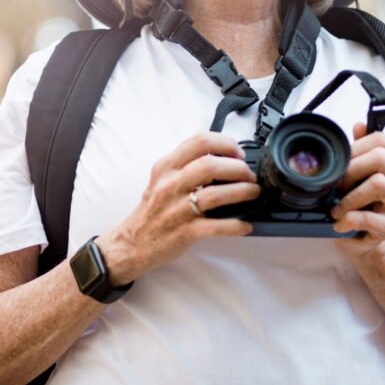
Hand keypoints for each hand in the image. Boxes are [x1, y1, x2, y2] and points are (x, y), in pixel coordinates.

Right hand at [97, 132, 259, 283]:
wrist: (131, 244)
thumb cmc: (152, 210)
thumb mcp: (162, 178)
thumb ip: (186, 165)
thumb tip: (223, 158)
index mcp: (167, 166)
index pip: (199, 141)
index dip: (225, 143)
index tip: (238, 152)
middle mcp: (171, 184)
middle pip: (211, 165)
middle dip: (238, 168)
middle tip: (249, 174)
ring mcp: (177, 208)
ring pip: (216, 194)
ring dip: (242, 192)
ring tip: (254, 192)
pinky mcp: (185, 231)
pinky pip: (216, 226)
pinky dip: (235, 225)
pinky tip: (245, 224)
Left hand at [332, 122, 384, 259]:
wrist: (361, 237)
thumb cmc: (358, 201)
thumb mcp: (356, 171)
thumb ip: (360, 146)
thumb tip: (360, 125)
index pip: (382, 141)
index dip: (357, 147)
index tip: (342, 160)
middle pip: (382, 159)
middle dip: (352, 170)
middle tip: (336, 184)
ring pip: (379, 185)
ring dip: (349, 197)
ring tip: (336, 208)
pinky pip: (372, 218)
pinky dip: (351, 219)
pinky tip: (341, 222)